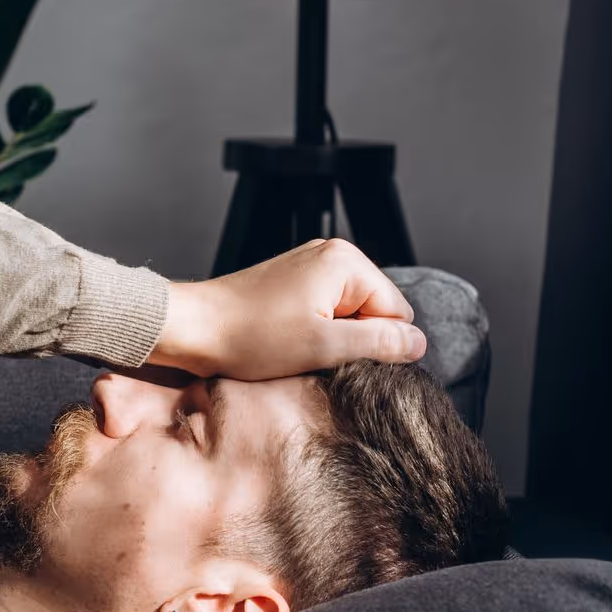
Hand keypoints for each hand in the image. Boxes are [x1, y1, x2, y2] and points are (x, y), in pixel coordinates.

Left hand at [150, 238, 425, 380]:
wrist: (191, 329)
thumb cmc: (250, 336)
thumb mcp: (323, 347)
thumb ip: (380, 343)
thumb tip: (420, 344)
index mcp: (346, 261)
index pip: (397, 312)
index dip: (374, 345)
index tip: (336, 357)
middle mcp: (331, 254)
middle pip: (374, 312)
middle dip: (352, 341)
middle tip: (313, 354)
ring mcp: (309, 266)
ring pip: (348, 316)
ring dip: (330, 340)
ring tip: (295, 349)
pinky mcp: (291, 282)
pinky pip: (323, 312)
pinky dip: (312, 333)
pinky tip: (286, 343)